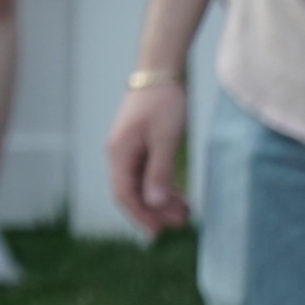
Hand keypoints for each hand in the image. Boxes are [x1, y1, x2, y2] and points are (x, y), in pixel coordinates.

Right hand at [105, 81, 190, 235]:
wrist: (161, 71)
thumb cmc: (163, 103)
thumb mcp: (165, 140)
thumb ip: (159, 173)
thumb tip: (155, 204)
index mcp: (119, 153)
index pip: (124, 194)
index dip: (140, 216)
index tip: (159, 234)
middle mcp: (118, 153)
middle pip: (131, 191)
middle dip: (154, 210)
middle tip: (181, 223)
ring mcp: (128, 148)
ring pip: (140, 183)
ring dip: (160, 199)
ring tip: (186, 210)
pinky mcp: (139, 143)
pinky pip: (147, 172)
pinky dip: (161, 185)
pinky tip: (180, 193)